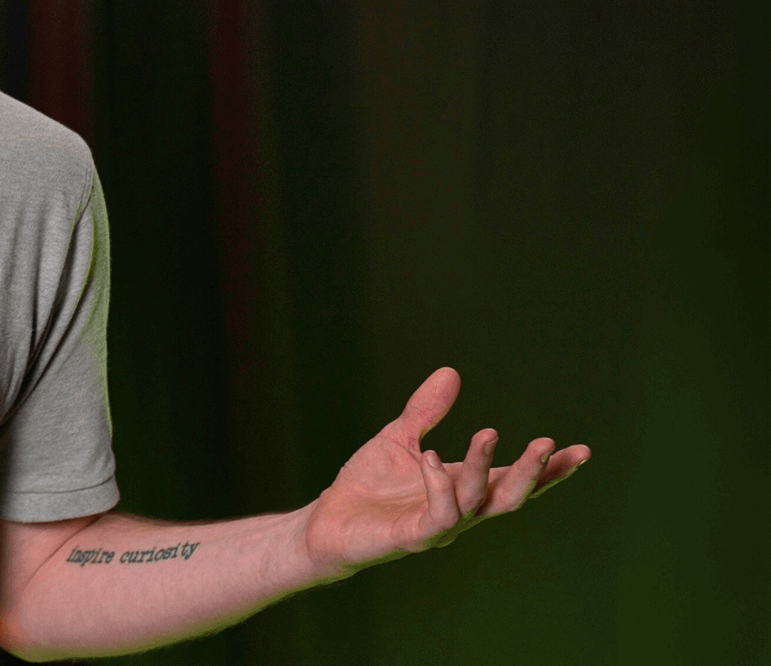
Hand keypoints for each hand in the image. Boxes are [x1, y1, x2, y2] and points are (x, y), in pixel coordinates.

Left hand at [300, 367, 588, 578]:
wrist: (328, 521)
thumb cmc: (367, 486)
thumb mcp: (400, 438)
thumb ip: (426, 411)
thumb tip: (451, 371)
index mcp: (464, 486)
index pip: (515, 479)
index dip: (549, 469)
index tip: (582, 450)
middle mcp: (461, 510)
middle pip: (510, 496)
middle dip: (533, 472)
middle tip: (548, 442)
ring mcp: (439, 526)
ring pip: (479, 503)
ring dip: (485, 468)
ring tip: (489, 432)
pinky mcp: (413, 537)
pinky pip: (440, 515)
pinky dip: (440, 485)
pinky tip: (432, 457)